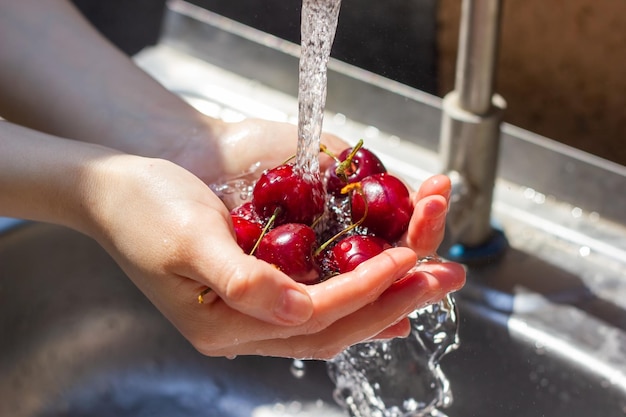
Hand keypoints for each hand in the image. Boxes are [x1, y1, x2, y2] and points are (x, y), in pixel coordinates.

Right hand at [100, 118, 462, 358]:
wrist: (114, 189)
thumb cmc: (142, 206)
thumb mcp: (187, 238)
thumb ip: (242, 280)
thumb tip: (301, 310)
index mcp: (222, 323)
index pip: (314, 314)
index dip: (365, 288)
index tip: (409, 259)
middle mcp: (241, 328)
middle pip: (335, 325)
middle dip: (395, 300)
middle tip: (448, 277)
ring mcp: (250, 314)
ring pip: (333, 319)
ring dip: (386, 298)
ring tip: (432, 279)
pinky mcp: (256, 292)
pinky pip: (319, 305)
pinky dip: (358, 297)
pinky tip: (388, 292)